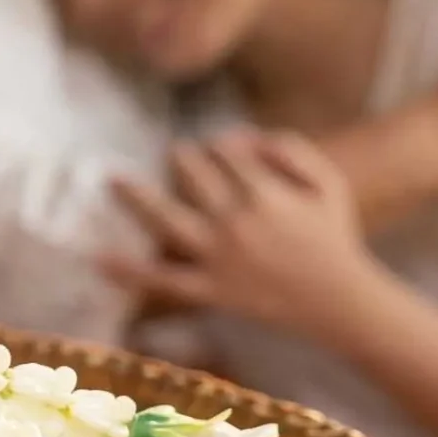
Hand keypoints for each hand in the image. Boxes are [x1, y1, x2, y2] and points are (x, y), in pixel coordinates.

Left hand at [104, 130, 386, 331]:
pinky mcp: (211, 289)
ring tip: (113, 180)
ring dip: (135, 196)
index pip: (225, 150)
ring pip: (166, 219)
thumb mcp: (328, 182)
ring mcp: (219, 257)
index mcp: (264, 191)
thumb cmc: (335, 238)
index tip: (219, 150)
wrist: (339, 301)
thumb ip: (292, 148)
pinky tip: (98, 258)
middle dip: (181, 158)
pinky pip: (163, 279)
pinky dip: (129, 271)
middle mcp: (235, 220)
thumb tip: (242, 134)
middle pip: (191, 173)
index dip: (219, 144)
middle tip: (178, 157)